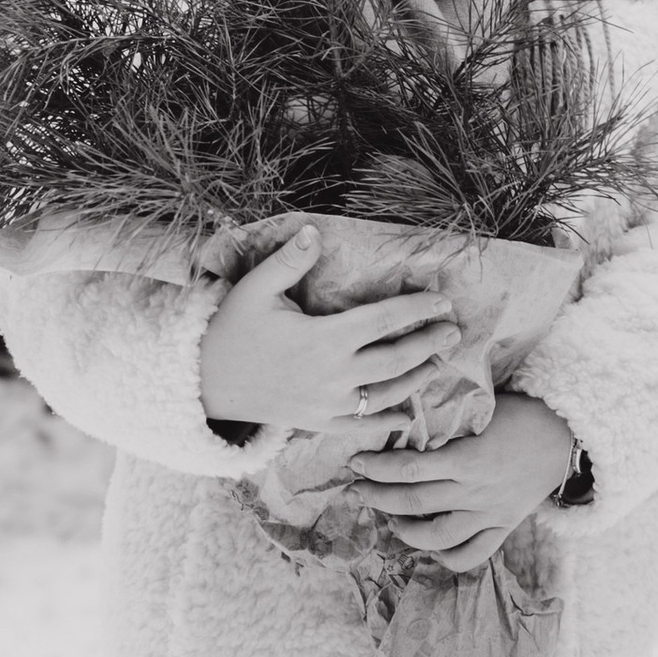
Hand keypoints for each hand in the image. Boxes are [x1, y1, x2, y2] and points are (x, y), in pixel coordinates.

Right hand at [198, 226, 460, 433]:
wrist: (204, 384)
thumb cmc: (230, 330)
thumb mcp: (255, 289)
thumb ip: (288, 261)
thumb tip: (314, 231)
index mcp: (324, 338)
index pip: (384, 320)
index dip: (417, 309)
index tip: (442, 301)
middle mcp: (333, 374)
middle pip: (397, 359)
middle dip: (429, 344)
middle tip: (452, 331)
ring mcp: (329, 404)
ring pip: (387, 395)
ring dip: (417, 379)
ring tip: (437, 363)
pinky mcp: (319, 423)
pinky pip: (362, 425)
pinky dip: (387, 421)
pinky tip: (406, 414)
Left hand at [342, 389, 577, 573]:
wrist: (566, 437)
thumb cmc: (521, 413)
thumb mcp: (482, 408)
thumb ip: (445, 420)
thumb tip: (402, 421)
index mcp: (468, 458)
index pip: (409, 469)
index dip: (376, 468)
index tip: (355, 463)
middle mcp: (475, 491)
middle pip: (412, 502)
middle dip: (376, 496)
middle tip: (355, 489)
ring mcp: (489, 514)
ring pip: (436, 536)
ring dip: (403, 530)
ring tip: (389, 517)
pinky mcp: (502, 528)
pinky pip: (470, 555)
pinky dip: (445, 556)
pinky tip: (429, 545)